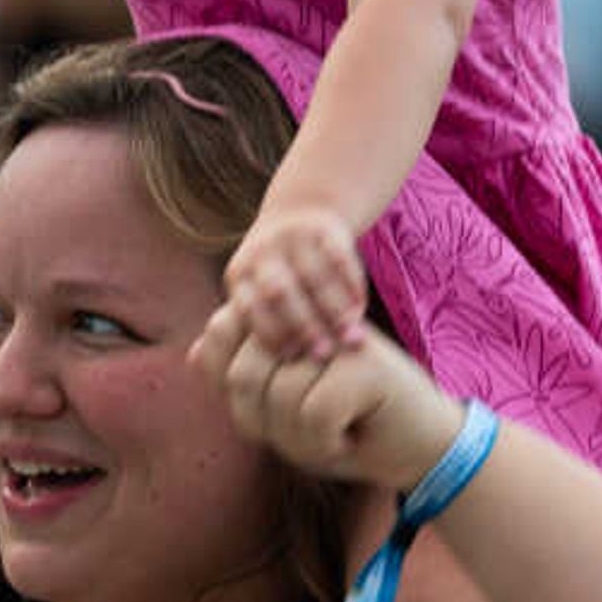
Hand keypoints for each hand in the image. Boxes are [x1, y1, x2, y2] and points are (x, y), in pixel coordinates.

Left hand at [193, 304, 462, 497]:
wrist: (422, 451)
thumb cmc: (350, 432)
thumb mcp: (284, 418)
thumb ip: (243, 386)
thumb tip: (195, 352)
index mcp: (285, 326)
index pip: (218, 341)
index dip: (234, 393)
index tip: (272, 418)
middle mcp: (309, 321)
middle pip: (243, 373)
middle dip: (266, 425)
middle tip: (305, 433)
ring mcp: (338, 335)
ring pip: (278, 395)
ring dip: (301, 440)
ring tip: (332, 434)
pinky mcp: (365, 360)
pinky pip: (312, 411)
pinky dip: (325, 442)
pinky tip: (349, 438)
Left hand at [223, 202, 367, 361]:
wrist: (301, 212)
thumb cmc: (279, 276)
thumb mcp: (256, 293)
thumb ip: (254, 333)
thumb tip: (248, 389)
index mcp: (241, 274)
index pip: (249, 307)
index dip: (269, 335)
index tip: (291, 362)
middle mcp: (263, 252)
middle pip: (280, 291)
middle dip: (302, 325)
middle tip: (324, 356)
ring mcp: (294, 236)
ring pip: (315, 276)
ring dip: (335, 311)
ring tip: (353, 341)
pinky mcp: (326, 227)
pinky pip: (340, 258)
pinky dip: (351, 286)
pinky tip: (360, 312)